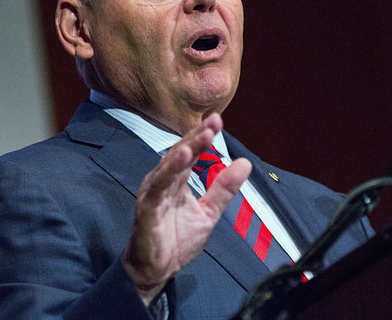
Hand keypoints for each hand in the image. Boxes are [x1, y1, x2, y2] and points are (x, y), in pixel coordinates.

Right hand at [122, 113, 251, 304]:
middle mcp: (164, 181)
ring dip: (187, 148)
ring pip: (170, 165)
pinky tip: (183, 157)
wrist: (158, 270)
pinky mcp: (147, 207)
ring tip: (203, 135)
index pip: (191, 152)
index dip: (203, 136)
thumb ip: (224, 189)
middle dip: (197, 136)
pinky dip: (170, 170)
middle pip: (181, 153)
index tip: (218, 120)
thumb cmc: (177, 240)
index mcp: (177, 181)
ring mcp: (154, 192)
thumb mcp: (209, 212)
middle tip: (214, 121)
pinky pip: (159, 186)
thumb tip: (245, 163)